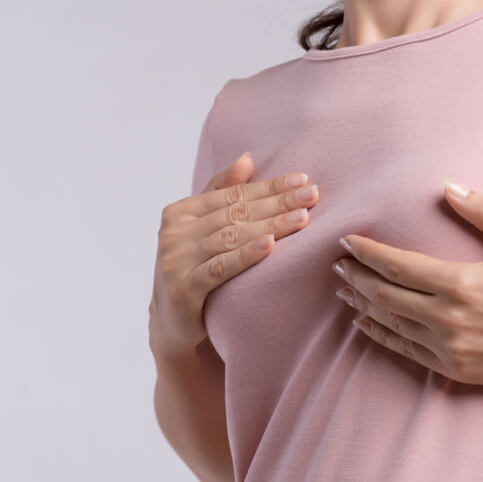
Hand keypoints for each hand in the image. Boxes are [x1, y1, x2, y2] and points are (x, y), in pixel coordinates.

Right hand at [149, 152, 319, 357]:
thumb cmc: (194, 270)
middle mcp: (175, 232)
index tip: (303, 179)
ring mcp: (176, 260)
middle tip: (312, 195)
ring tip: (302, 218)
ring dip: (270, 225)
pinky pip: (221, 268)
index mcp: (180, 211)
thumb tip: (246, 158)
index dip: (269, 185)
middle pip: (236, 213)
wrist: (170, 323)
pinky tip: (270, 245)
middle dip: (277, 202)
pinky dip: (246, 255)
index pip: (233, 193)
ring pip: (232, 237)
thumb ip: (220, 194)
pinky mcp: (183, 289)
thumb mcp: (201, 231)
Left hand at [331, 180, 482, 386]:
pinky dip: (379, 335)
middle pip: (383, 295)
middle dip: (355, 277)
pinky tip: (364, 323)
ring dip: (362, 304)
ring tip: (345, 289)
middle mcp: (448, 319)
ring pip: (390, 323)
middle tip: (337, 264)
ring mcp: (449, 348)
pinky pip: (404, 350)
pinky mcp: (454, 369)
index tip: (347, 241)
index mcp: (460, 284)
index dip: (366, 252)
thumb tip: (448, 186)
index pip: (396, 264)